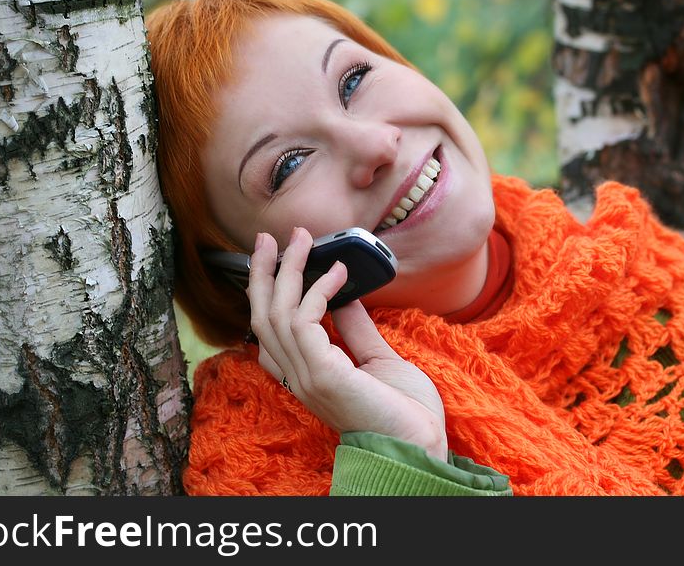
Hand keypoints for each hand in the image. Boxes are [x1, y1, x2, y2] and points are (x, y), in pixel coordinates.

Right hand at [247, 227, 447, 459]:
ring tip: (302, 240)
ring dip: (288, 270)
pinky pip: (304, 320)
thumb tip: (345, 299)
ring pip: (276, 313)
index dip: (265, 293)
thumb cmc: (405, 411)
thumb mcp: (377, 359)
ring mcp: (307, 377)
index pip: (268, 332)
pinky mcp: (323, 374)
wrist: (422, 444)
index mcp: (307, 376)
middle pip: (261, 318)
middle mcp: (298, 377)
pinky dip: (317, 290)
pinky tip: (336, 273)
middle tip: (268, 238)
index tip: (276, 258)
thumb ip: (355, 330)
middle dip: (262, 274)